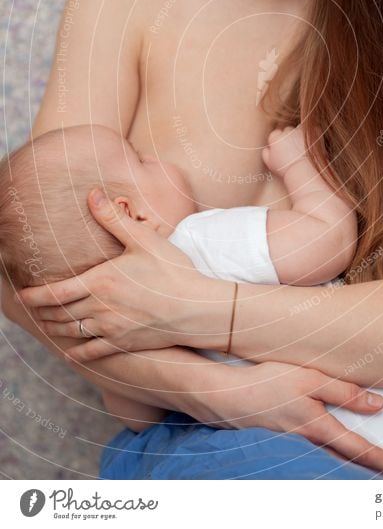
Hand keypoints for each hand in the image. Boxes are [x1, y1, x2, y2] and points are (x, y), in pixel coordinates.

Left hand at [17, 187, 227, 360]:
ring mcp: (110, 329)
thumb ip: (114, 218)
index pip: (54, 292)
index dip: (33, 296)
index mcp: (100, 282)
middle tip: (29, 308)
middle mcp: (100, 308)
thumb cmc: (172, 271)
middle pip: (58, 314)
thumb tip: (92, 195)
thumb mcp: (143, 239)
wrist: (196, 309)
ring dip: (54, 328)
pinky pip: (92, 352)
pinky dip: (76, 353)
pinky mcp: (123, 343)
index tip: (20, 294)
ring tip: (45, 323)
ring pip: (71, 332)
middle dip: (40, 312)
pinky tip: (70, 354)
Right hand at [213, 361, 382, 478]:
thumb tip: (378, 405)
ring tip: (380, 471)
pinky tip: (340, 457)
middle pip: (351, 466)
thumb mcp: (309, 378)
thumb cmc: (267, 382)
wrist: (225, 396)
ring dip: (359, 469)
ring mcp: (296, 447)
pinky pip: (318, 458)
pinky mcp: (284, 443)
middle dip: (379, 474)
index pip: (363, 451)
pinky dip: (337, 462)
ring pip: (335, 464)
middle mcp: (310, 445)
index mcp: (320, 429)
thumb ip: (343, 391)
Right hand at [262, 124, 306, 175]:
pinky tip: (308, 147)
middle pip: (286, 131)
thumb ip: (266, 153)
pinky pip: (309, 133)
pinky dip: (309, 137)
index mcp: (276, 137)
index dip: (279, 141)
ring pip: (298, 131)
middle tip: (292, 148)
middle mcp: (287, 131)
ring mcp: (299, 131)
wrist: (303, 170)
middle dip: (288, 137)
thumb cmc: (285, 169)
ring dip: (298, 136)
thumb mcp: (270, 163)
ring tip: (301, 148)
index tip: (282, 148)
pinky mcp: (311, 133)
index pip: (275, 134)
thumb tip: (266, 149)